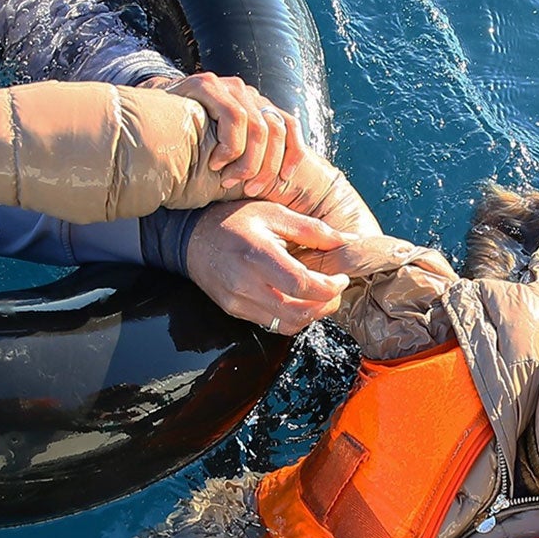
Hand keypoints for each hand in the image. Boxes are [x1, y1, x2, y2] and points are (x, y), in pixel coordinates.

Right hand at [147, 72, 302, 195]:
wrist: (145, 119)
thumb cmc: (186, 145)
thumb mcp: (223, 152)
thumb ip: (247, 159)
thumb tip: (276, 187)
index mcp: (256, 107)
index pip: (289, 125)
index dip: (293, 154)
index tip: (284, 181)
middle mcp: (246, 93)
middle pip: (276, 129)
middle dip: (267, 167)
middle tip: (250, 190)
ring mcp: (228, 87)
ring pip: (258, 127)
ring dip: (247, 162)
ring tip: (228, 180)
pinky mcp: (208, 85)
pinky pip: (234, 117)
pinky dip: (230, 146)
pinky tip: (216, 162)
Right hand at [185, 199, 349, 332]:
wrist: (191, 238)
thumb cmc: (232, 220)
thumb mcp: (273, 213)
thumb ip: (311, 229)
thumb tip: (346, 240)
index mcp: (257, 255)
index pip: (301, 285)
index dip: (328, 287)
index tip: (340, 278)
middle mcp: (245, 284)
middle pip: (298, 312)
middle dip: (325, 305)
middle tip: (335, 290)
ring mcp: (238, 302)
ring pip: (287, 324)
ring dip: (311, 315)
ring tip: (320, 296)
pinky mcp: (235, 311)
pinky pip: (272, 324)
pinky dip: (293, 317)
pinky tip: (299, 300)